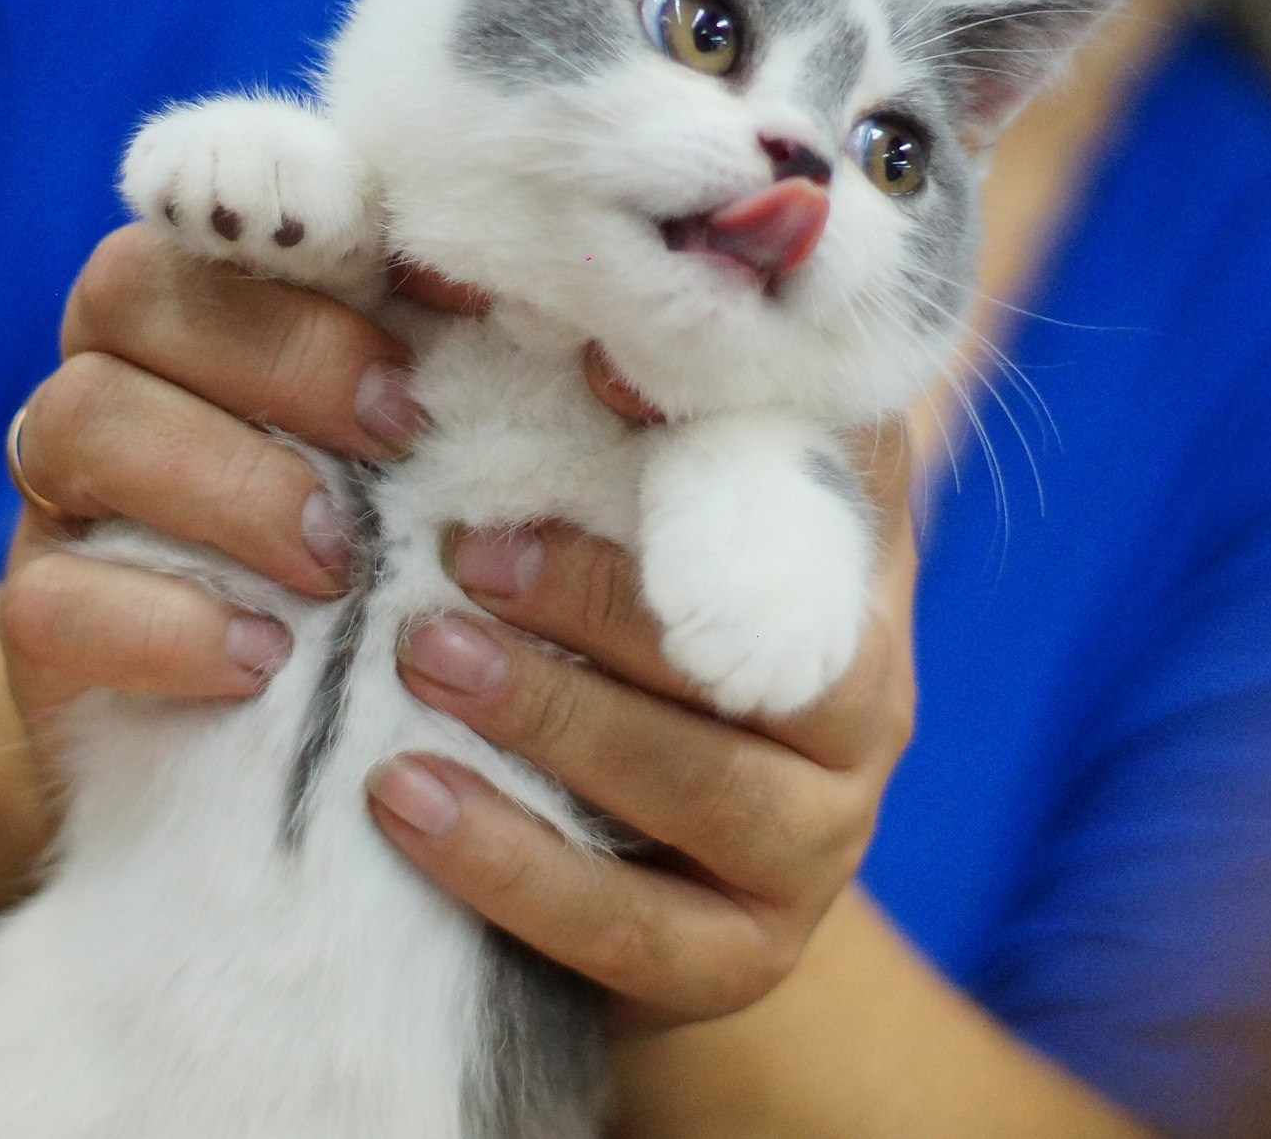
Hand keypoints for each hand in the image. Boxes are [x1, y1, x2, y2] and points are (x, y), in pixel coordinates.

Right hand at [0, 224, 426, 744]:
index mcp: (204, 309)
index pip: (210, 218)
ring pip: (77, 418)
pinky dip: (166, 625)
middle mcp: (115, 378)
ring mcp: (60, 499)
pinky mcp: (38, 624)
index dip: (309, 250)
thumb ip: (436, 369)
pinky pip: (48, 599)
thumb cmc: (374, 554)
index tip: (435, 329)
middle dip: (279, 356)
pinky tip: (262, 657)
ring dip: (228, 482)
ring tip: (336, 566)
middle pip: (128, 292)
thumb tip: (501, 292)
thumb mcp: (414, 458)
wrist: (272, 742)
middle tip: (398, 438)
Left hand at [368, 430, 919, 1028]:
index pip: (840, 477)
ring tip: (420, 662)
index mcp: (850, 571)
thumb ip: (606, 429)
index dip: (737, 426)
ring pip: (709, 786)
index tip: (598, 383)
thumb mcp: (616, 526)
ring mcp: (818, 843)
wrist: (620, 876)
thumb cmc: (597, 644)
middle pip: (770, 648)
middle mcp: (865, 704)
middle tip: (462, 553)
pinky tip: (405, 802)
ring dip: (555, 719)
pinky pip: (634, 927)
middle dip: (603, 599)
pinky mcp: (742, 961)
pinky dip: (512, 865)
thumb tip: (522, 308)